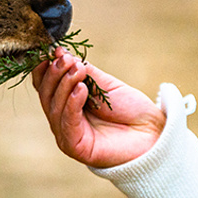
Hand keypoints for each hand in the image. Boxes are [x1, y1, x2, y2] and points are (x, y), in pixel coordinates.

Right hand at [31, 50, 164, 168]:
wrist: (152, 132)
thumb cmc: (130, 110)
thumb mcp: (105, 84)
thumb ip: (84, 72)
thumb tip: (63, 54)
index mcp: (66, 103)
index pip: (45, 85)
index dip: (46, 67)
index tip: (54, 50)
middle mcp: (62, 119)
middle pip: (46, 95)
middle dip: (55, 74)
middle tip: (65, 59)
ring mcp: (67, 134)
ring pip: (54, 108)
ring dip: (64, 85)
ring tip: (77, 70)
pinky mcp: (75, 147)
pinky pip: (67, 123)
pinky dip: (72, 104)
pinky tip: (81, 88)